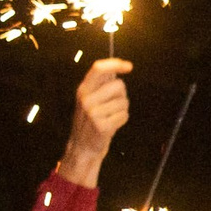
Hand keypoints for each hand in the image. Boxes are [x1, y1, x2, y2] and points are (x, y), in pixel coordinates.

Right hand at [58, 59, 133, 185]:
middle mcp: (86, 99)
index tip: (128, 66)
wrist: (82, 146)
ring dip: (122, 109)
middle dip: (122, 94)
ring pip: (124, 101)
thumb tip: (118, 67)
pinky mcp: (101, 125)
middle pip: (119, 85)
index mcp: (83, 89)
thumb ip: (101, 84)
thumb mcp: (90, 99)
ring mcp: (93, 112)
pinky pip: (124, 115)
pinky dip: (122, 120)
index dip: (115, 64)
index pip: (98, 69)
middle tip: (113, 105)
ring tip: (110, 116)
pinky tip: (112, 125)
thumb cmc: (90, 120)